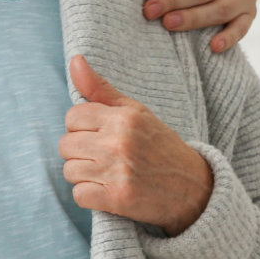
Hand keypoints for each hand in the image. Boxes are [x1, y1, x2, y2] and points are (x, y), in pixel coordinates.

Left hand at [60, 55, 212, 235]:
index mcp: (124, 118)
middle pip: (66, 145)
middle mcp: (119, 142)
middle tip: (104, 157)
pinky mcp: (117, 199)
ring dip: (84, 176)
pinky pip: (78, 195)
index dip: (82, 128)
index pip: (72, 117)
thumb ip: (101, 89)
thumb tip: (75, 59)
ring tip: (107, 174)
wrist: (193, 188)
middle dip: (80, 152)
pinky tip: (108, 191)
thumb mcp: (136, 112)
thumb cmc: (160, 146)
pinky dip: (89, 196)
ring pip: (69, 171)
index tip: (99, 136)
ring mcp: (118, 172)